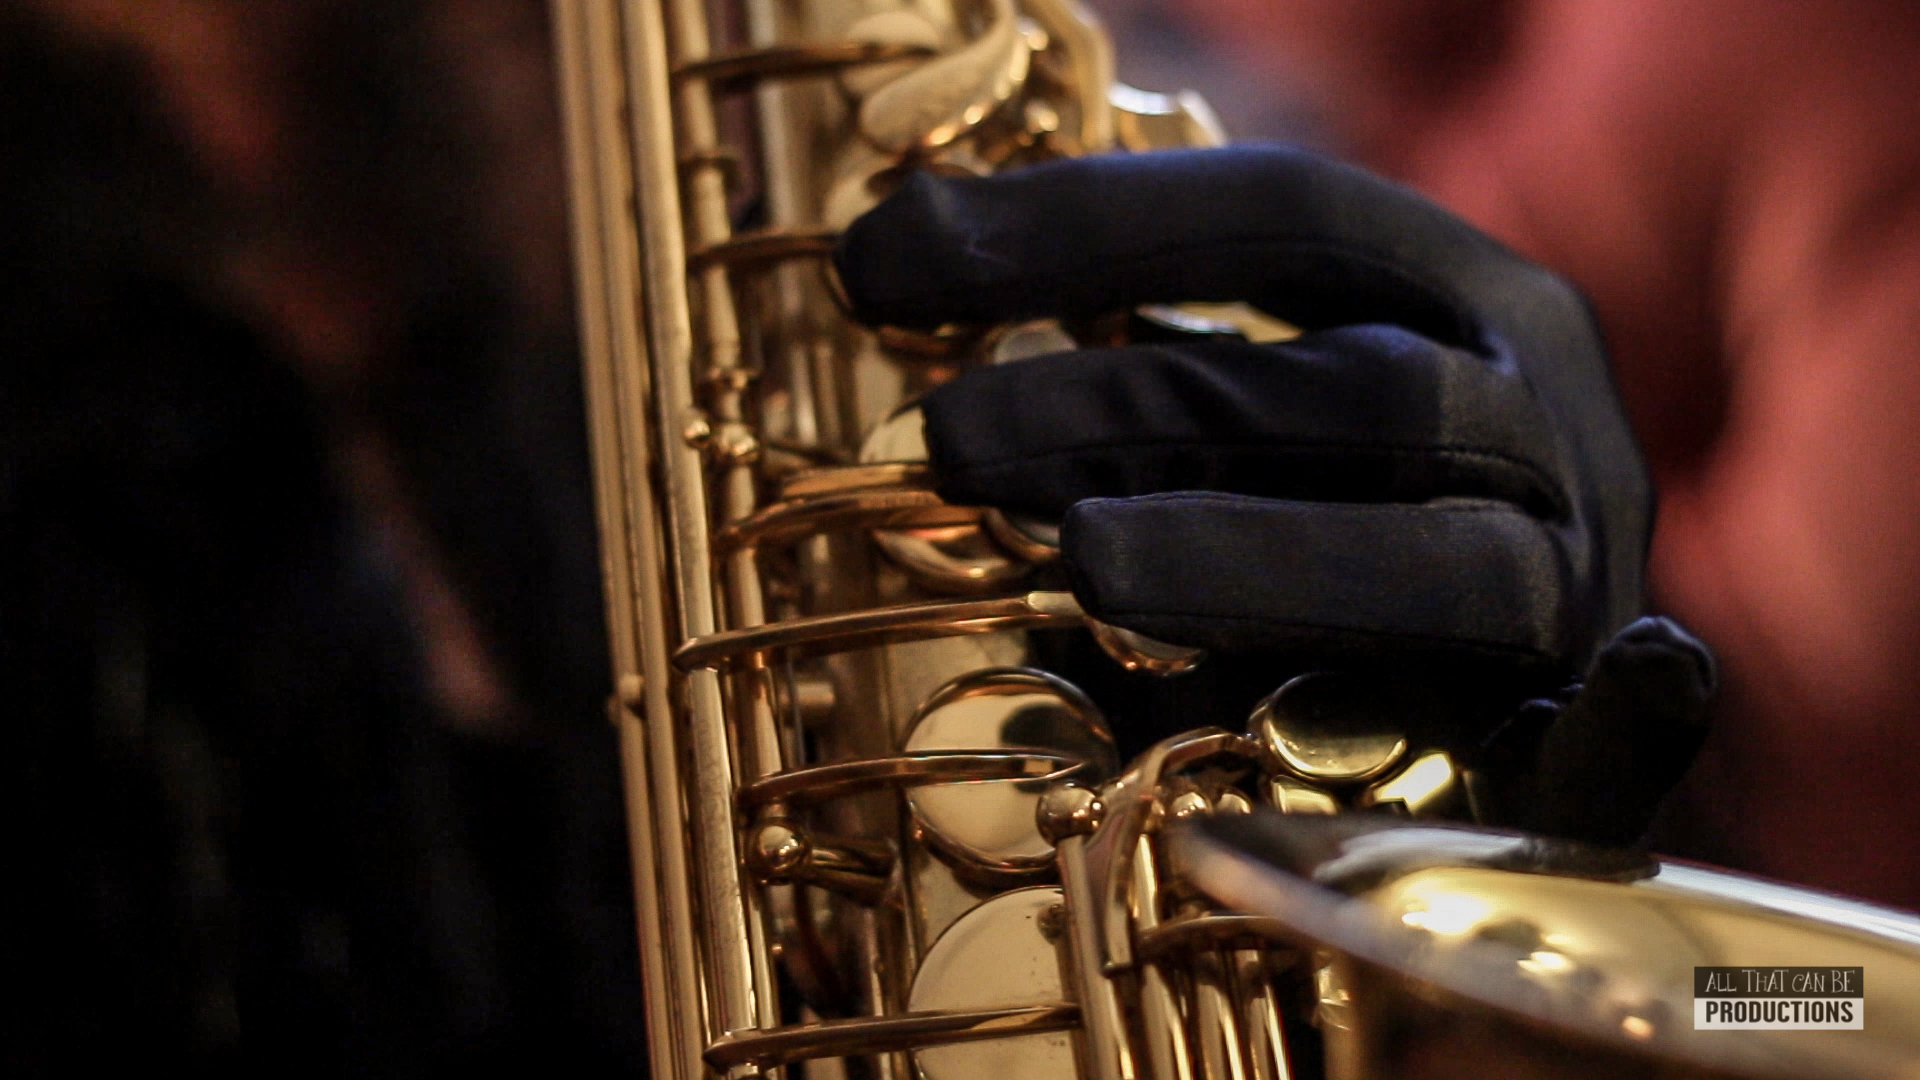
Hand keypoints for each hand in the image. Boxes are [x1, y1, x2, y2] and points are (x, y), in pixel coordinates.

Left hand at [836, 145, 1648, 681]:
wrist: (1484, 726)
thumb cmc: (1312, 559)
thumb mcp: (1222, 435)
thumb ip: (1121, 379)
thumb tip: (887, 270)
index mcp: (1451, 305)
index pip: (1281, 215)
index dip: (1081, 225)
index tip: (879, 262)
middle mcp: (1535, 425)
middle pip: (1348, 390)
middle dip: (1135, 405)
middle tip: (947, 437)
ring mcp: (1578, 590)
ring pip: (1450, 560)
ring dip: (1263, 553)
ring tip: (1085, 559)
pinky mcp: (1600, 760)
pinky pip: (1636, 741)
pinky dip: (1637, 717)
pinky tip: (1630, 681)